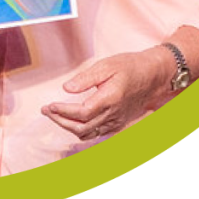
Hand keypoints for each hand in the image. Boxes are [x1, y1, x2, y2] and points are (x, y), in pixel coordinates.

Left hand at [41, 47, 171, 139]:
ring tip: (54, 115)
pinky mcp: (118, 123)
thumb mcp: (107, 65)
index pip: (81, 113)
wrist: (153, 76)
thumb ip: (86, 78)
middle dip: (60, 121)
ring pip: (88, 134)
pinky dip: (81, 130)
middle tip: (45, 111)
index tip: (49, 105)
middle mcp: (113, 115)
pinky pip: (96, 133)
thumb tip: (67, 89)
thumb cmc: (130, 66)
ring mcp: (116, 122)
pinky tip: (71, 120)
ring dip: (69, 127)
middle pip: (82, 128)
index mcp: (110, 99)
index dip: (63, 112)